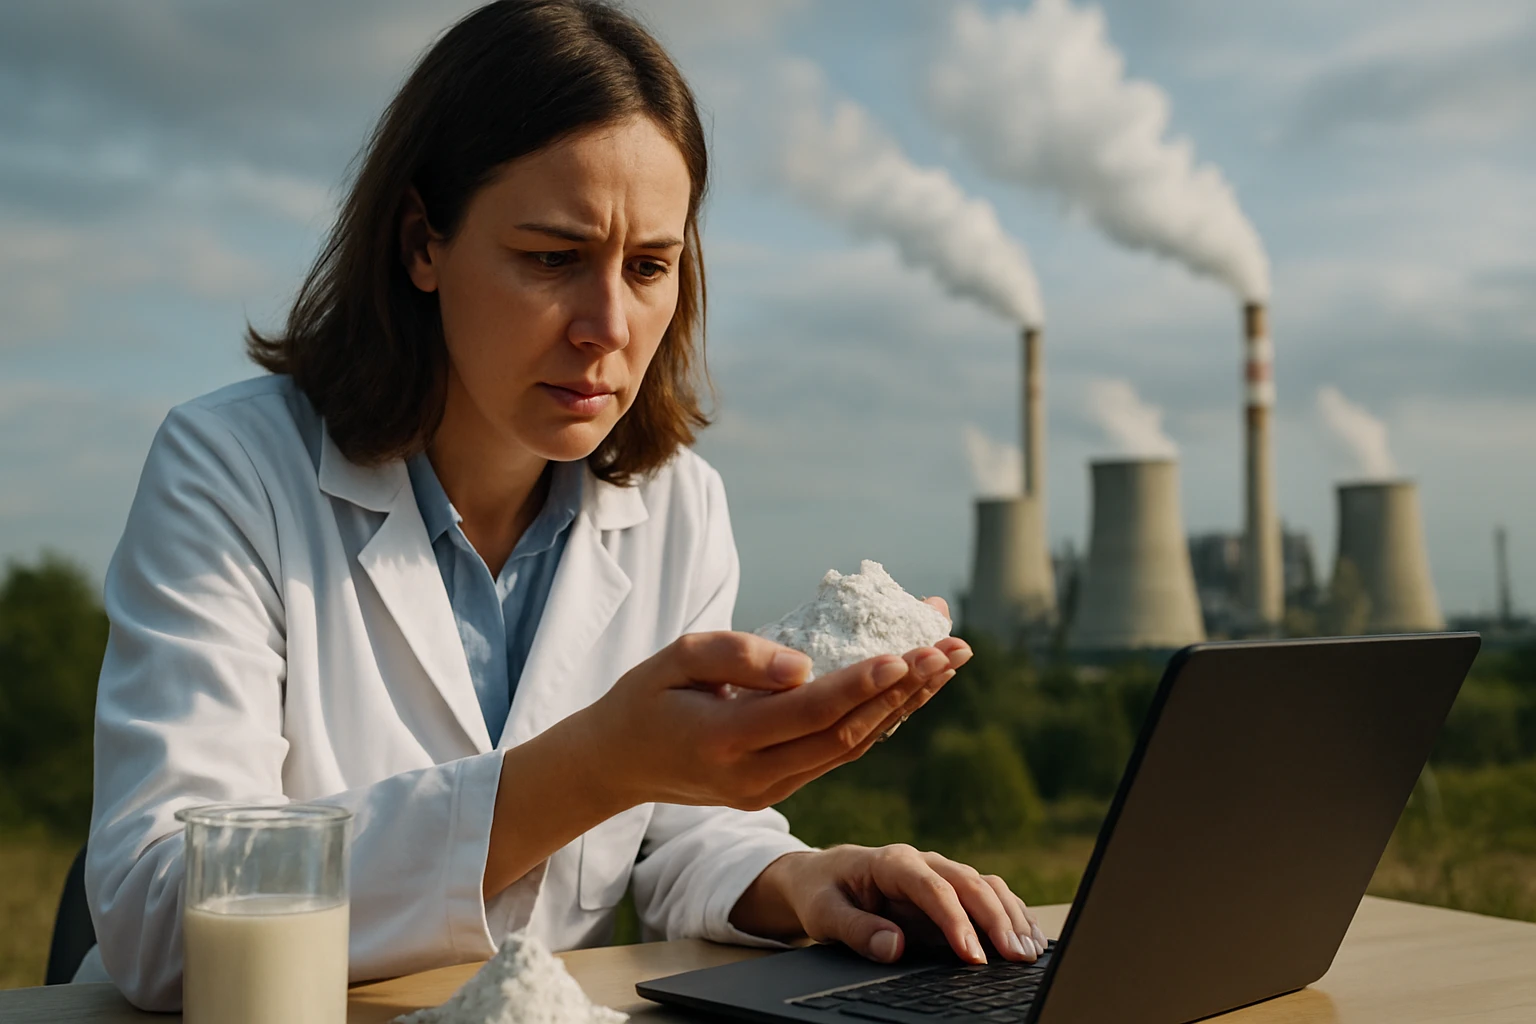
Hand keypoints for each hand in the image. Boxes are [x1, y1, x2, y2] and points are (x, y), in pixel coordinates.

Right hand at [580, 628, 971, 810]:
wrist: (618, 762)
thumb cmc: (646, 696)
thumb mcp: (676, 657)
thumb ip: (737, 656)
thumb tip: (805, 666)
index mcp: (724, 742)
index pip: (809, 712)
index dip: (862, 683)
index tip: (907, 652)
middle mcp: (754, 777)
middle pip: (846, 735)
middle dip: (906, 690)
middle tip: (951, 648)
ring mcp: (769, 791)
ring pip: (852, 748)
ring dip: (906, 705)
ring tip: (948, 662)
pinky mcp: (778, 790)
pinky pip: (838, 754)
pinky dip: (880, 720)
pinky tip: (912, 688)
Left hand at [736, 845, 1048, 964]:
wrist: (823, 874)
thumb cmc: (823, 892)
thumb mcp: (823, 912)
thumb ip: (855, 928)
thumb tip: (891, 946)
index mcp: (893, 862)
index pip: (933, 889)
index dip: (956, 922)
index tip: (973, 957)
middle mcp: (924, 862)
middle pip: (970, 884)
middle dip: (997, 920)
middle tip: (1016, 956)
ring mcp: (941, 873)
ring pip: (986, 886)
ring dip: (1011, 916)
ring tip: (1029, 952)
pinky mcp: (951, 889)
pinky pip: (989, 895)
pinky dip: (1012, 914)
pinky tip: (1030, 938)